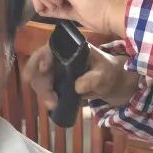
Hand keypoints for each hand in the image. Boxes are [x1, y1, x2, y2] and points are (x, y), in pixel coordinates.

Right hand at [21, 42, 139, 109]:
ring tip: (54, 105)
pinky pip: (45, 88)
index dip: (42, 57)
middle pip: (40, 66)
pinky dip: (47, 97)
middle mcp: (59, 57)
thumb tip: (77, 87)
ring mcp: (56, 70)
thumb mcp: (104, 74)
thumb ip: (93, 78)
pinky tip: (54, 105)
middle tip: (51, 100)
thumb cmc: (108, 71)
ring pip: (40, 79)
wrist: (112, 83)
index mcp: (70, 48)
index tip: (44, 69)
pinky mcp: (56, 82)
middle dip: (42, 83)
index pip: (50, 48)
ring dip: (43, 92)